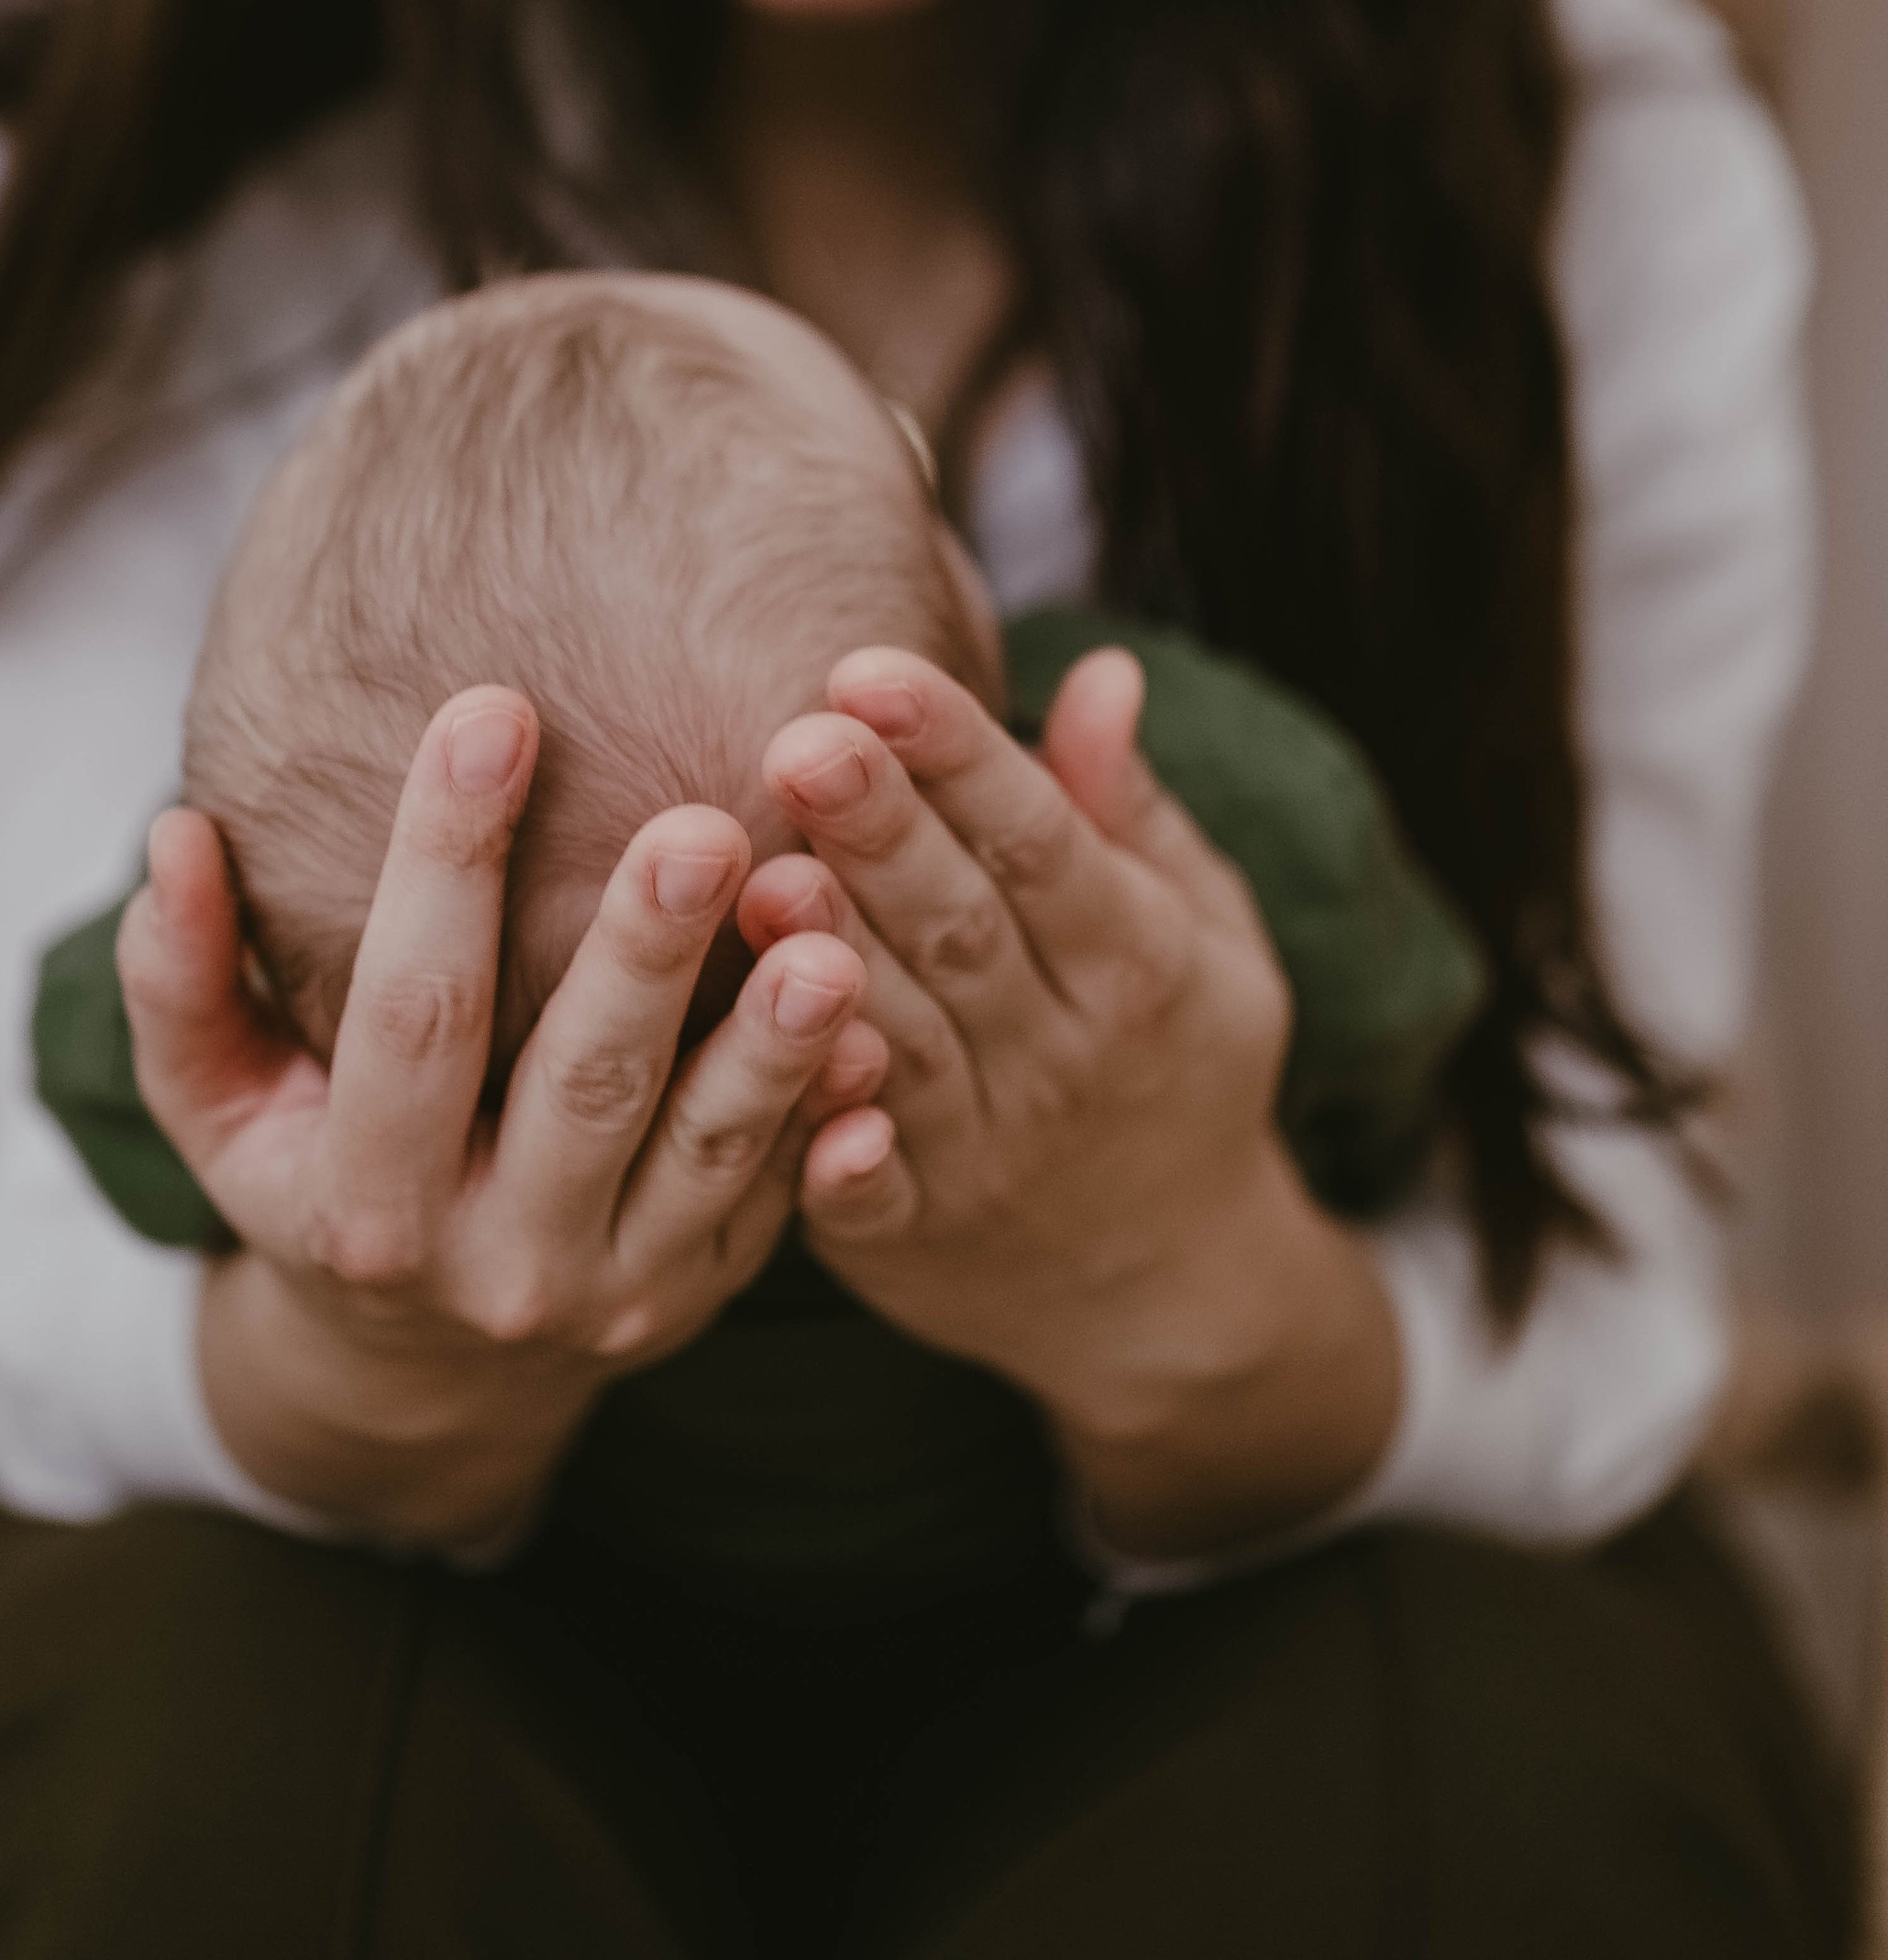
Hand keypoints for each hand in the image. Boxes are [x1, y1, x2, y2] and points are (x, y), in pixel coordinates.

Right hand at [118, 684, 889, 1544]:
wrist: (421, 1370)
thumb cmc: (310, 1173)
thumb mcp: (219, 1105)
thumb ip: (182, 978)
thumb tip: (176, 834)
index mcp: (364, 1206)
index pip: (411, 1014)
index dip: (443, 863)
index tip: (492, 709)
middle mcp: (495, 1265)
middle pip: (581, 1088)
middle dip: (643, 952)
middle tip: (705, 821)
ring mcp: (615, 1292)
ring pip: (707, 1154)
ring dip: (771, 1043)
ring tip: (827, 929)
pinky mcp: (706, 1290)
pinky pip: (784, 1201)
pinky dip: (833, 1118)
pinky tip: (880, 1027)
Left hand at [742, 646, 1400, 1556]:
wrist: (1167, 1291)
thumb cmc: (1171, 1058)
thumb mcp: (1203, 933)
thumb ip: (1126, 807)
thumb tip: (1101, 669)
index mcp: (1138, 963)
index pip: (1042, 840)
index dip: (960, 755)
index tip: (874, 668)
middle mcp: (1064, 1055)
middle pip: (962, 928)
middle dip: (881, 831)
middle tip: (799, 739)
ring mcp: (987, 1152)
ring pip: (903, 1043)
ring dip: (829, 965)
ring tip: (755, 875)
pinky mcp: (912, 1233)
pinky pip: (862, 1191)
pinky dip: (826, 1142)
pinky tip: (765, 1067)